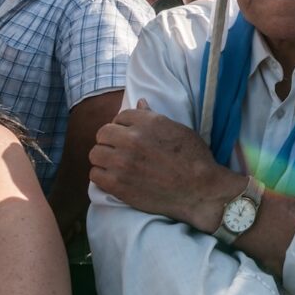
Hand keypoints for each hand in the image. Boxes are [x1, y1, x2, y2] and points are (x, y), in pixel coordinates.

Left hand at [89, 99, 245, 231]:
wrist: (199, 190)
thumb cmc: (194, 158)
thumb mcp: (178, 129)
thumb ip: (154, 117)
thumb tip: (139, 103)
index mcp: (148, 122)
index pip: (121, 116)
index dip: (124, 125)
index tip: (129, 134)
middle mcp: (132, 139)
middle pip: (103, 133)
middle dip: (110, 139)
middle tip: (120, 150)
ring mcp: (123, 163)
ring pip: (95, 153)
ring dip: (104, 157)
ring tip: (115, 164)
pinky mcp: (118, 185)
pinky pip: (95, 175)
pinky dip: (102, 176)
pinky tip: (114, 178)